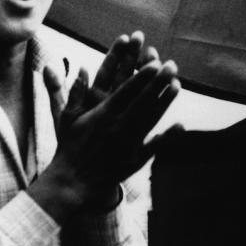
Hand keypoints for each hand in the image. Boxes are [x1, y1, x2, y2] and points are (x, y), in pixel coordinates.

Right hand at [39, 32, 181, 210]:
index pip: (126, 91)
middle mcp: (117, 127)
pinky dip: (168, 137)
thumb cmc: (69, 147)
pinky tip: (180, 125)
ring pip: (150, 119)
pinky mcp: (134, 160)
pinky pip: (154, 146)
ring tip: (177, 85)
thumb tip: (82, 68)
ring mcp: (128, 144)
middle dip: (158, 83)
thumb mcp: (65, 117)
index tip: (154, 63)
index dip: (141, 77)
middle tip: (171, 66)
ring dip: (165, 102)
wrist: (73, 181)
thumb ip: (75, 92)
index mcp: (102, 115)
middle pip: (142, 101)